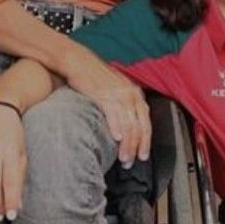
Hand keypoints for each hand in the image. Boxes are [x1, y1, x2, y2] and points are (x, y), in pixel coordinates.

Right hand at [61, 49, 151, 165]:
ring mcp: (118, 94)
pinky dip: (116, 128)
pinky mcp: (104, 94)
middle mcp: (130, 94)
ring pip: (128, 124)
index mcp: (135, 94)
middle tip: (131, 162)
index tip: (143, 156)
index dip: (145, 142)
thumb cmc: (94, 77)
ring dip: (127, 144)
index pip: (146, 122)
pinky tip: (116, 139)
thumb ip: (123, 105)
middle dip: (136, 147)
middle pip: (139, 127)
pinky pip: (113, 114)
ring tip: (123, 158)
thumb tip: (125, 126)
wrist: (78, 61)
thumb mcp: (115, 89)